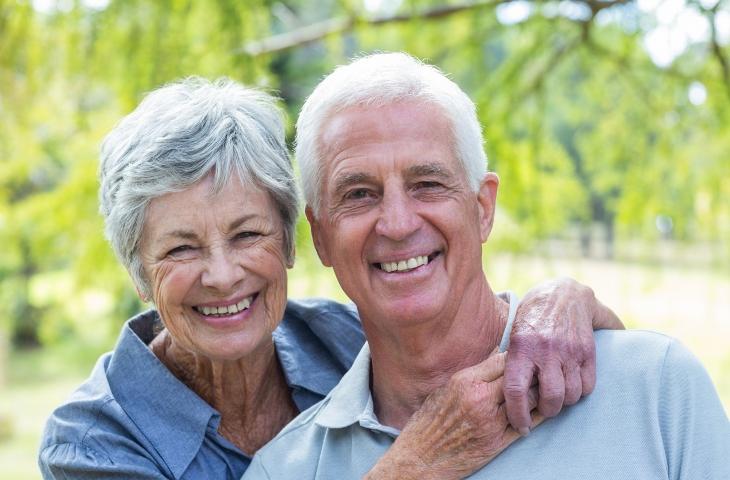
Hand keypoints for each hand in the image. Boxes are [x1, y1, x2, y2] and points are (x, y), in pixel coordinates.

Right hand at [365, 350, 542, 479]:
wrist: (422, 456)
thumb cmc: (429, 421)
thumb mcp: (445, 388)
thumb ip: (472, 373)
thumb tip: (495, 356)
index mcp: (466, 382)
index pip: (502, 360)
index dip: (515, 357)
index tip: (522, 356)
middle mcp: (480, 399)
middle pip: (519, 378)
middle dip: (530, 373)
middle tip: (539, 369)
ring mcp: (491, 422)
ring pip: (528, 400)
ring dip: (536, 393)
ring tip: (542, 388)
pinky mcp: (498, 442)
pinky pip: (526, 424)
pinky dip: (536, 415)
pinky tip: (540, 410)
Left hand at [503, 277, 622, 434]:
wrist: (563, 293)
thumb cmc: (531, 318)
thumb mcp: (513, 335)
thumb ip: (511, 363)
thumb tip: (498, 397)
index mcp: (521, 347)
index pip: (516, 390)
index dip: (516, 414)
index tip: (520, 427)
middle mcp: (546, 350)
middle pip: (550, 398)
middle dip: (546, 411)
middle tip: (541, 409)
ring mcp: (569, 351)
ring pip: (571, 395)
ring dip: (564, 402)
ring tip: (556, 395)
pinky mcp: (588, 351)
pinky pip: (587, 385)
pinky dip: (580, 392)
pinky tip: (571, 384)